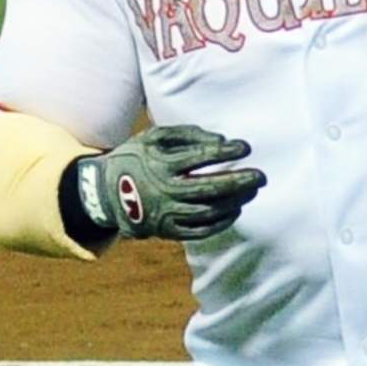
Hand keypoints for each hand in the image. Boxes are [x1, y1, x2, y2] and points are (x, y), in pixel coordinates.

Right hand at [74, 124, 263, 240]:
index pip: (201, 157)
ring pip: (207, 211)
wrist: (104, 192)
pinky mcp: (166, 231)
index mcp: (161, 164)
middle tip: (261, 176)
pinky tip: (235, 211)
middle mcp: (164, 191)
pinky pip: (198, 231)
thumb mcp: (153, 137)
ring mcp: (165, 214)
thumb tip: (221, 140)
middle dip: (239, 182)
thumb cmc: (136, 157)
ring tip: (252, 192)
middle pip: (209, 188)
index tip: (246, 147)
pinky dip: (220, 223)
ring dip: (234, 202)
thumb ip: (187, 134)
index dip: (226, 152)